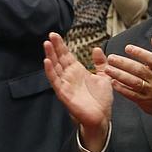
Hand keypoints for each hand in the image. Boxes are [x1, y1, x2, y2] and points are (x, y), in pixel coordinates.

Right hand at [44, 32, 112, 151]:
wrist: (102, 117)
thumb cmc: (102, 99)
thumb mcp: (104, 76)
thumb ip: (101, 63)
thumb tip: (96, 49)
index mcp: (77, 71)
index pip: (66, 55)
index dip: (61, 45)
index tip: (55, 34)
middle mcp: (69, 76)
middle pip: (59, 58)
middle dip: (54, 47)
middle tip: (51, 34)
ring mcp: (65, 84)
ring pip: (55, 67)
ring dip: (50, 56)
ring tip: (46, 44)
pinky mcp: (64, 93)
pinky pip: (55, 81)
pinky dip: (50, 72)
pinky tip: (47, 62)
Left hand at [105, 36, 151, 121]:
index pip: (151, 59)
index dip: (139, 53)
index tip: (127, 48)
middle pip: (140, 70)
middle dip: (124, 63)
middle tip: (111, 58)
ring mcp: (149, 90)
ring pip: (134, 82)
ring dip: (120, 75)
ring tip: (108, 69)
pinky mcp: (143, 100)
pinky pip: (132, 95)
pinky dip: (122, 89)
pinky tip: (113, 83)